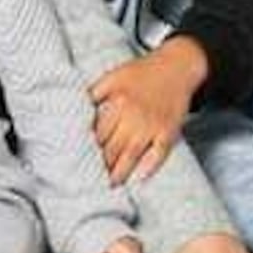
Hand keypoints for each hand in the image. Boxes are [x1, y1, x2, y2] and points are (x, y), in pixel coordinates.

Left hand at [89, 40, 206, 184]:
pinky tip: (139, 178)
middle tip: (91, 178)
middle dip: (102, 163)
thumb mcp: (114, 76)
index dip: (90, 146)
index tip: (81, 158)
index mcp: (118, 100)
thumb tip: (76, 107)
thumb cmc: (142, 73)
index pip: (98, 130)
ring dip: (120, 171)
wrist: (177, 67)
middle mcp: (134, 114)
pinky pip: (158, 154)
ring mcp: (153, 125)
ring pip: (132, 154)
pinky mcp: (169, 132)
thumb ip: (95, 92)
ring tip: (110, 184)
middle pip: (113, 145)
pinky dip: (149, 167)